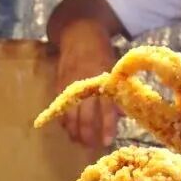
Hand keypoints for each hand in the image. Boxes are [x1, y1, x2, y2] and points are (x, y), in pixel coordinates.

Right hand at [55, 20, 119, 148]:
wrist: (79, 34)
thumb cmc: (101, 52)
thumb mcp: (114, 69)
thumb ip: (116, 92)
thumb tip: (121, 116)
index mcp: (102, 80)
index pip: (106, 109)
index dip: (107, 127)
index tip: (107, 141)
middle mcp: (85, 85)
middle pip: (85, 118)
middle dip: (88, 135)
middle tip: (91, 146)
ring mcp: (70, 86)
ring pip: (70, 117)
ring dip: (74, 133)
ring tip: (80, 142)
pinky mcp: (59, 87)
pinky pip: (60, 110)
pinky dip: (64, 123)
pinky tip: (69, 130)